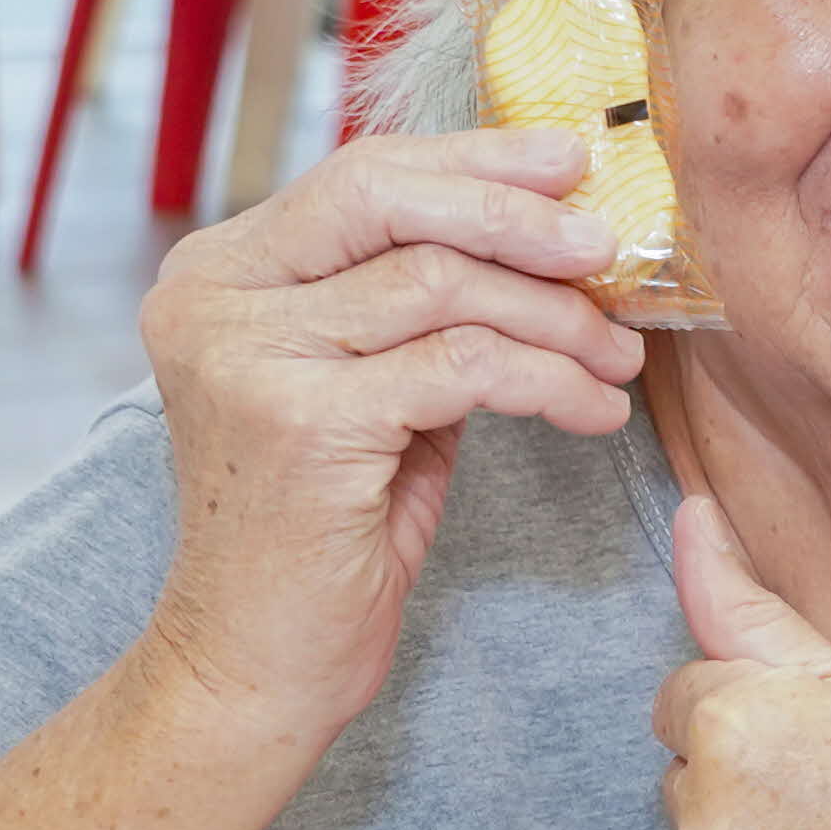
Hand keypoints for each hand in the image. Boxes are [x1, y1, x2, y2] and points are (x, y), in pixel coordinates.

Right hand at [139, 128, 646, 748]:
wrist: (256, 667)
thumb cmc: (326, 529)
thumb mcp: (369, 387)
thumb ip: (414, 302)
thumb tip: (546, 224)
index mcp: (219, 272)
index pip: (360, 175)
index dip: (473, 162)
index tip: (568, 164)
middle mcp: (212, 298)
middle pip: (387, 200)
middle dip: (517, 215)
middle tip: (609, 248)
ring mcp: (246, 357)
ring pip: (442, 284)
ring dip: (556, 317)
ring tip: (618, 356)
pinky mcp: (300, 423)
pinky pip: (465, 366)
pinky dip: (551, 382)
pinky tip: (595, 412)